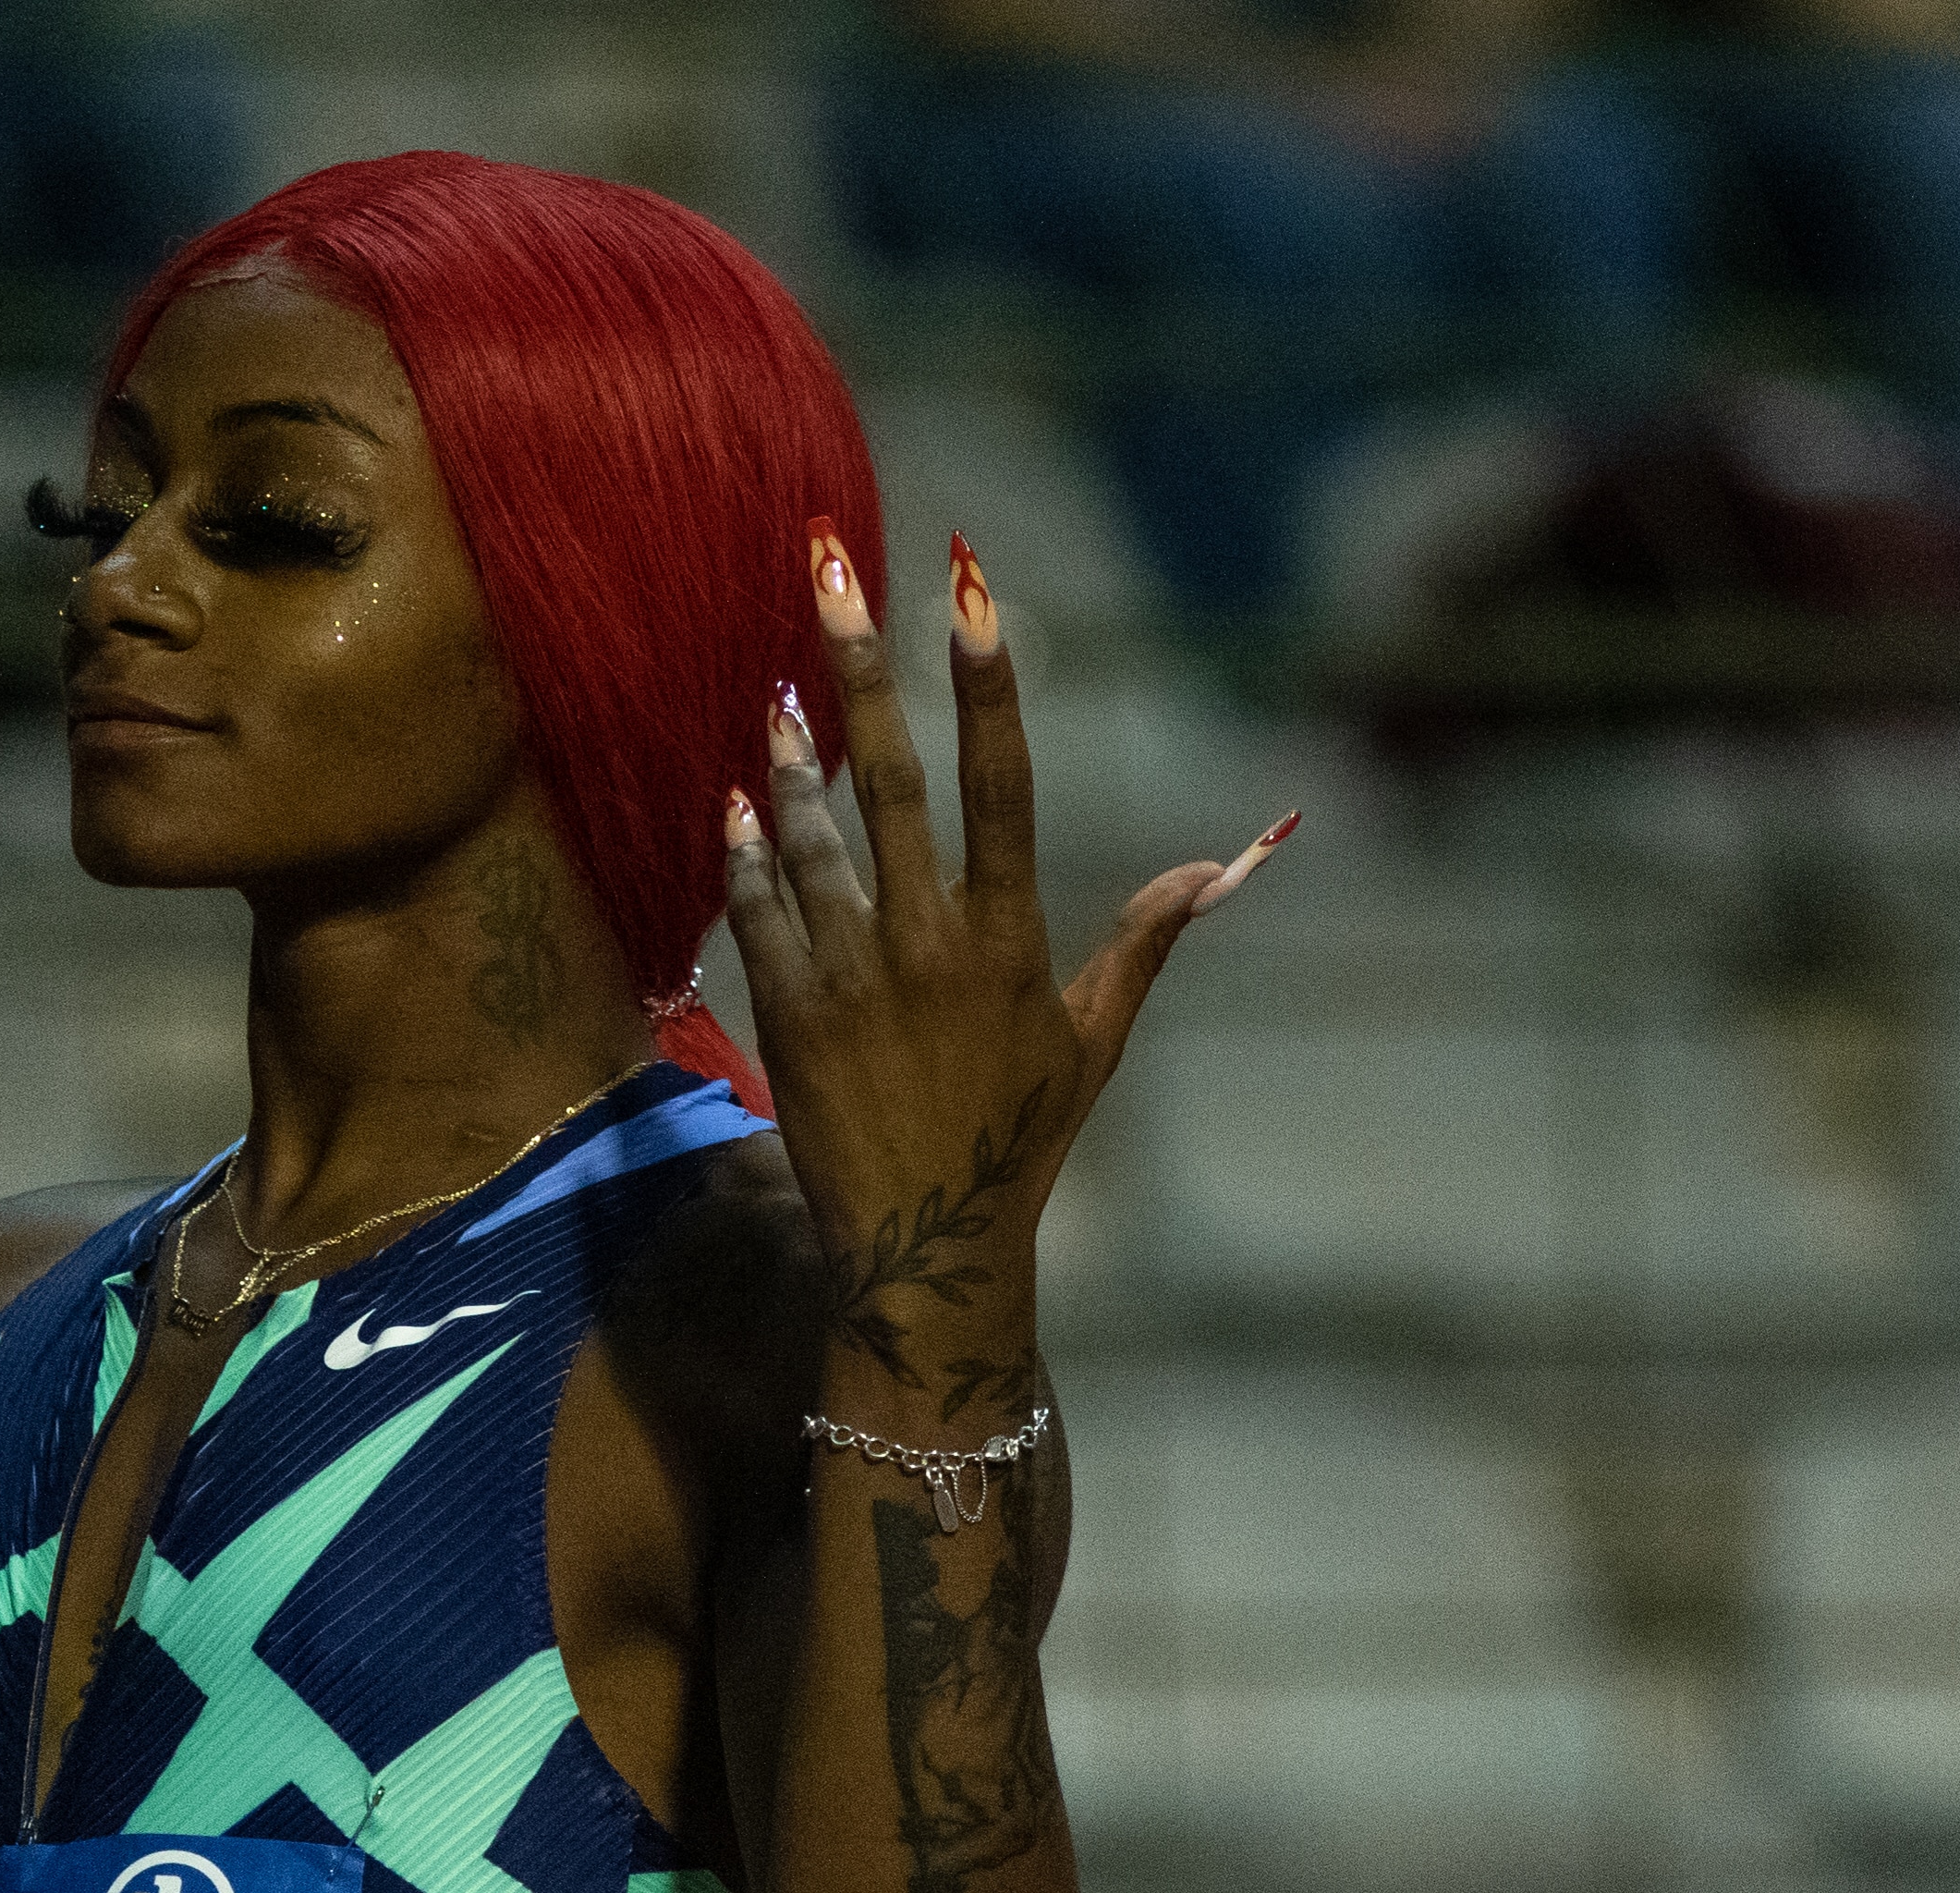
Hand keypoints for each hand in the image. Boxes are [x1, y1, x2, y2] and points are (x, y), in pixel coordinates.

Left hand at [723, 524, 1290, 1422]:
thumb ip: (1145, 943)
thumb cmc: (1017, 1142)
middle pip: (892, 782)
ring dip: (788, 756)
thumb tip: (1226, 866)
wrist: (926, 1250)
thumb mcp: (1091, 1044)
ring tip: (776, 679)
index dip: (987, 680)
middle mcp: (930, 949)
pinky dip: (744, 852)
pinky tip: (732, 792)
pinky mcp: (788, 1020)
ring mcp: (853, 982)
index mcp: (1010, 942)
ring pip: (813, 839)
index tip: (970, 589)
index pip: (1002, 783)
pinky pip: (760, 914)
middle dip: (863, 670)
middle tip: (830, 573)